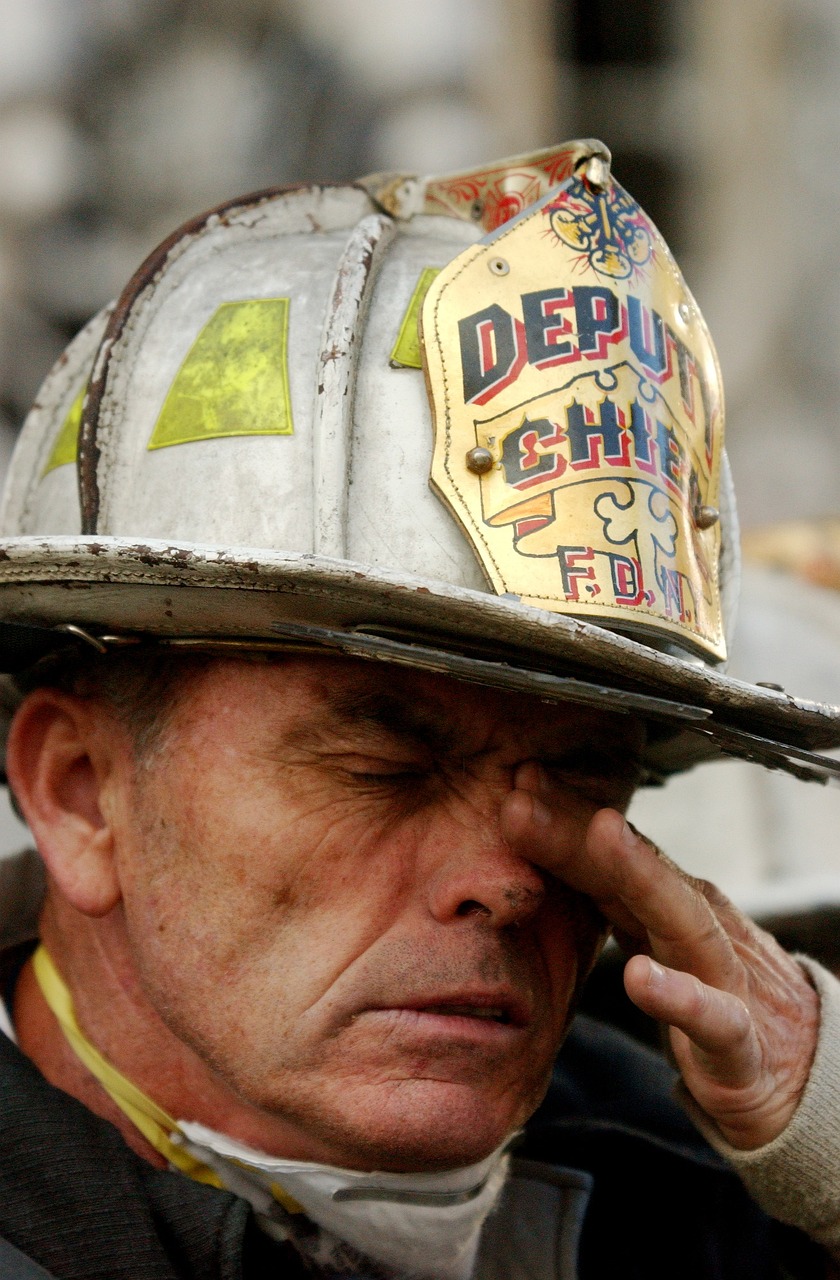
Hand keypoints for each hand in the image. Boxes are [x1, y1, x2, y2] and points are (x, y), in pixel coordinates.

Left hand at [500, 763, 819, 1150]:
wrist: (801, 1069)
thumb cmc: (714, 992)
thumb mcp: (654, 939)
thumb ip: (607, 897)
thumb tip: (538, 845)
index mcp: (664, 905)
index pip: (608, 853)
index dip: (561, 817)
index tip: (517, 781)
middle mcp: (694, 926)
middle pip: (630, 872)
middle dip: (577, 830)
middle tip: (522, 798)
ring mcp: (722, 977)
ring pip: (680, 919)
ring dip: (639, 874)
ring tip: (601, 835)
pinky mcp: (738, 1044)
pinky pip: (714, 1019)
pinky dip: (680, 998)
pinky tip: (640, 979)